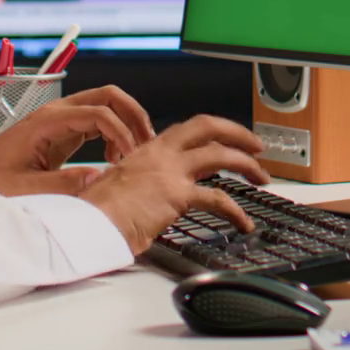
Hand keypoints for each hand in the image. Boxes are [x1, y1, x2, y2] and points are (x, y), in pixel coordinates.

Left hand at [0, 85, 155, 196]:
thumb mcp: (23, 189)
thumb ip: (61, 185)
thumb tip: (98, 180)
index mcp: (47, 122)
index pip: (98, 113)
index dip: (121, 134)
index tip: (129, 159)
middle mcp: (56, 114)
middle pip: (108, 96)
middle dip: (133, 116)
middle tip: (146, 145)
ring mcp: (60, 120)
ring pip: (106, 105)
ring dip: (126, 123)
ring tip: (134, 153)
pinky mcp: (61, 132)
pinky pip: (97, 122)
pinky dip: (114, 134)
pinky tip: (115, 158)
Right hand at [79, 116, 270, 255]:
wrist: (87, 222)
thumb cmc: (95, 212)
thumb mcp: (118, 188)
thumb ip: (140, 186)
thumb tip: (149, 199)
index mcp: (146, 150)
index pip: (186, 130)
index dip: (211, 131)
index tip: (224, 138)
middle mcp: (160, 154)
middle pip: (208, 127)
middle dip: (237, 132)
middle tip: (256, 145)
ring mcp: (170, 171)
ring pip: (219, 154)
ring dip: (247, 164)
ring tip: (261, 176)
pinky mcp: (177, 194)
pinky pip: (217, 199)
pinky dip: (236, 211)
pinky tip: (244, 221)